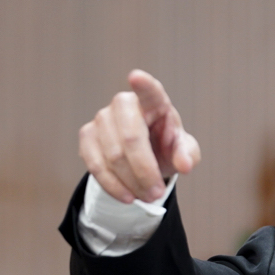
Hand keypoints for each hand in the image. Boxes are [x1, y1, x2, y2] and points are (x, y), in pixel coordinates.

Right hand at [78, 70, 200, 203]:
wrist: (144, 157)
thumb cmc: (165, 147)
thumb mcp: (184, 152)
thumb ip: (187, 155)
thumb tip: (185, 165)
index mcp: (154, 102)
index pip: (150, 91)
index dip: (143, 85)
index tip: (136, 77)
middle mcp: (124, 104)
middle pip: (131, 138)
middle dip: (145, 171)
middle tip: (157, 193)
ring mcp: (102, 118)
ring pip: (113, 156)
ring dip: (132, 183)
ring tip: (148, 197)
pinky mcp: (87, 136)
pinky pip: (95, 165)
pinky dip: (113, 186)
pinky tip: (127, 196)